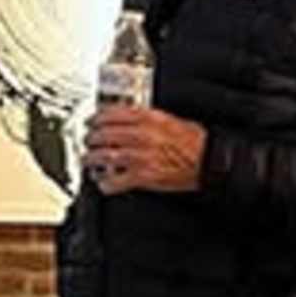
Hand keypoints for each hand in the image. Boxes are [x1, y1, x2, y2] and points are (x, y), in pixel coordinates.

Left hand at [85, 105, 206, 193]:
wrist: (208, 160)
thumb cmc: (193, 141)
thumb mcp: (169, 119)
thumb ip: (147, 117)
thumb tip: (127, 117)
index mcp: (147, 118)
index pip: (110, 114)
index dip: (96, 118)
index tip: (91, 121)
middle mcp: (140, 136)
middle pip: (103, 134)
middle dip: (90, 138)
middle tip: (87, 141)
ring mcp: (140, 156)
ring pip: (103, 156)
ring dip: (91, 159)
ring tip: (87, 161)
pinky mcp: (143, 176)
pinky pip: (115, 180)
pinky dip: (105, 183)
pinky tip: (103, 182)